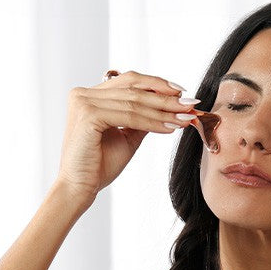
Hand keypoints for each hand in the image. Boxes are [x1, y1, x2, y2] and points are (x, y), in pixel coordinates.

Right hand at [57, 70, 197, 203]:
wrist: (80, 188)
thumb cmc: (100, 166)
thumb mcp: (127, 137)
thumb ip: (141, 119)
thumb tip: (168, 107)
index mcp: (90, 95)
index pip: (129, 81)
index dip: (157, 84)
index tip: (182, 94)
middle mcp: (84, 94)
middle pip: (134, 88)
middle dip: (165, 97)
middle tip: (190, 103)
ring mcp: (84, 102)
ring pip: (134, 103)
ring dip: (163, 111)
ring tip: (184, 118)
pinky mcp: (88, 115)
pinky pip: (129, 116)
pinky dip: (152, 122)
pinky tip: (169, 128)